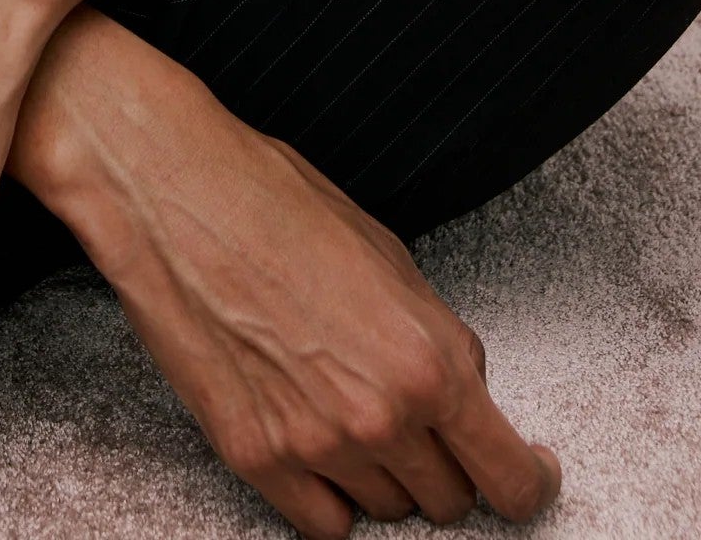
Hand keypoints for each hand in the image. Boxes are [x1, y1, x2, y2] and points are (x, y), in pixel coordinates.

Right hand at [13, 13, 559, 534]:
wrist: (176, 194)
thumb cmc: (276, 202)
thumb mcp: (390, 255)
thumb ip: (435, 337)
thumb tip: (461, 387)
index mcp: (430, 360)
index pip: (508, 479)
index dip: (525, 483)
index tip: (524, 475)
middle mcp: (381, 416)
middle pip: (448, 502)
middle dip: (445, 463)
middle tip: (421, 419)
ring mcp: (316, 445)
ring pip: (386, 510)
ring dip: (385, 474)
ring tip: (352, 406)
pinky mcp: (255, 457)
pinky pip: (323, 523)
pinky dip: (331, 495)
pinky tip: (319, 442)